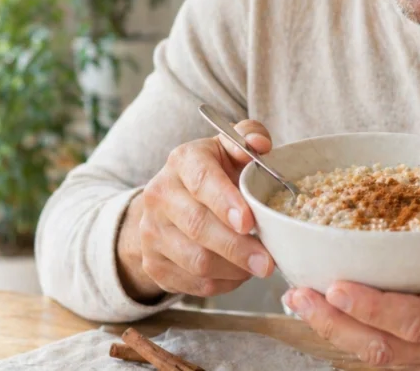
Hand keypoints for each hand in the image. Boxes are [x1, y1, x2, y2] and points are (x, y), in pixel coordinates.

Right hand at [117, 119, 275, 302]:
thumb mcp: (228, 148)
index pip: (201, 180)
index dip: (225, 202)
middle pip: (198, 226)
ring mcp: (152, 231)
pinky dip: (222, 284)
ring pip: (195, 260)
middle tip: (267, 261)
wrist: (170, 202)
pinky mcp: (153, 263)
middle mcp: (160, 194)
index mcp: (183, 160)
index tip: (248, 221)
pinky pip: (192, 283)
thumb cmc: (214, 173)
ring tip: (258, 266)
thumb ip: (248, 136)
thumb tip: (259, 144)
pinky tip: (239, 274)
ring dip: (233, 269)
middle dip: (237, 247)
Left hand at [284, 216, 419, 370]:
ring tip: (302, 301)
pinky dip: (355, 336)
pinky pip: (390, 355)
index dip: (375, 308)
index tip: (339, 287)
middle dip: (338, 324)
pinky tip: (331, 314)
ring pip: (382, 357)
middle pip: (387, 348)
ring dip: (338, 332)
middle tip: (300, 295)